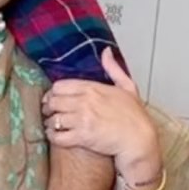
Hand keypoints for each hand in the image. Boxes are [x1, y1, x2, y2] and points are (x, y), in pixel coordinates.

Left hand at [42, 47, 160, 180]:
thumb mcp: (127, 86)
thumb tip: (106, 51)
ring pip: (52, 119)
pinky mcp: (82, 137)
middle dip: (48, 108)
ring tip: (52, 126)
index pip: (59, 86)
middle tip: (50, 113)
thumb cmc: (135, 116)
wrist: (139, 139)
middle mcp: (84, 102)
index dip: (53, 93)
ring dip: (50, 123)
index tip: (53, 99)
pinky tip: (56, 136)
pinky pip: (57, 136)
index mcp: (92, 88)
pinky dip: (53, 137)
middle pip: (53, 102)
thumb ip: (113, 68)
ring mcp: (82, 119)